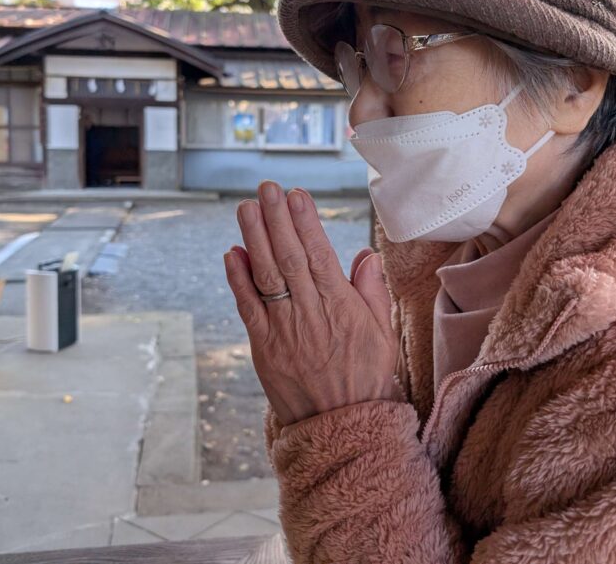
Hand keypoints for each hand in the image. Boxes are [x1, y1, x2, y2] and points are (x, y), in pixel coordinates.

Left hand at [223, 182, 399, 425]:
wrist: (342, 428)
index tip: (297, 194)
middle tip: (266, 188)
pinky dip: (238, 280)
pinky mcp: (263, 348)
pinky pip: (248, 308)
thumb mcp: (383, 334)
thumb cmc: (366, 378)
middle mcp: (310, 315)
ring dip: (254, 239)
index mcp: (342, 308)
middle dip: (276, 219)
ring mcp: (284, 331)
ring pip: (266, 277)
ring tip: (246, 207)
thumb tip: (365, 254)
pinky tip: (232, 252)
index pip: (320, 256)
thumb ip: (371, 292)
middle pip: (289, 258)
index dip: (306, 222)